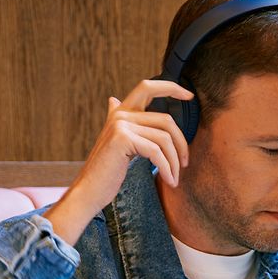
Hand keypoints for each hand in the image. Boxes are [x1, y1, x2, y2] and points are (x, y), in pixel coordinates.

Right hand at [43, 80, 192, 243]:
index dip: (170, 87)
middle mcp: (120, 114)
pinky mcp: (122, 139)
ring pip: (164, 138)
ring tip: (175, 177)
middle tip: (185, 162)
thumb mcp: (115, 143)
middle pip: (165, 120)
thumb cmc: (105, 172)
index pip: (147, 87)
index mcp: (120, 112)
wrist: (88, 191)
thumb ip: (122, 123)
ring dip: (174, 161)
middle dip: (181, 142)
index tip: (189, 95)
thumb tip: (113, 99)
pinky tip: (170, 181)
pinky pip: (157, 152)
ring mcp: (120, 124)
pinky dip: (167, 168)